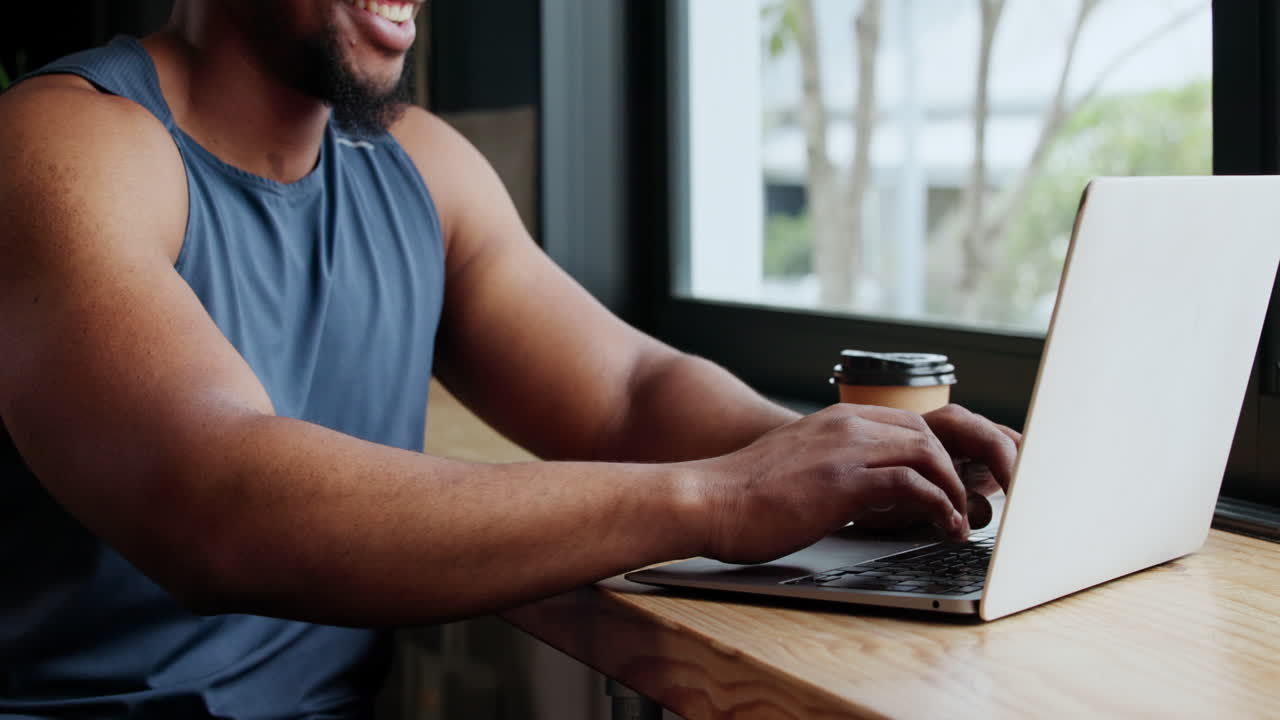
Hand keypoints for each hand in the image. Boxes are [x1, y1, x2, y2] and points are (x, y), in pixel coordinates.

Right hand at [689, 403, 1018, 564]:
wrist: (707, 499)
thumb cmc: (741, 494)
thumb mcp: (794, 465)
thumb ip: (827, 466)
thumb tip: (849, 492)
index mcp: (834, 420)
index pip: (906, 424)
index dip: (935, 454)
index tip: (946, 483)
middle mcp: (845, 425)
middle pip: (926, 435)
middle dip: (954, 469)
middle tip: (964, 503)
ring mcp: (846, 450)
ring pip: (928, 455)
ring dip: (953, 490)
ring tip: (959, 521)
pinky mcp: (845, 482)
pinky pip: (913, 486)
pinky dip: (939, 507)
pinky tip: (943, 526)